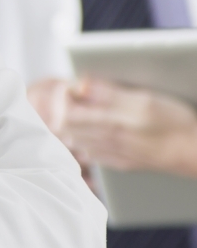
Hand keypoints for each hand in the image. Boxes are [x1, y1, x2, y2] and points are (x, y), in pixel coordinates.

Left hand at [28, 76, 196, 177]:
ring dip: (73, 123)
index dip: (64, 95)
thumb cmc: (175, 122)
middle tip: (77, 96)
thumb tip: (81, 84)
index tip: (73, 86)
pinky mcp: (119, 163)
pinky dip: (84, 140)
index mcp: (111, 123)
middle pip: (65, 126)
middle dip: (65, 107)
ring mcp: (111, 154)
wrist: (193, 152)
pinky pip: (89, 154)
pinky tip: (95, 131)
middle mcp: (107, 141)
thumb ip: (108, 92)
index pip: (66, 110)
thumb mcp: (144, 98)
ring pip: (74, 140)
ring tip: (85, 111)